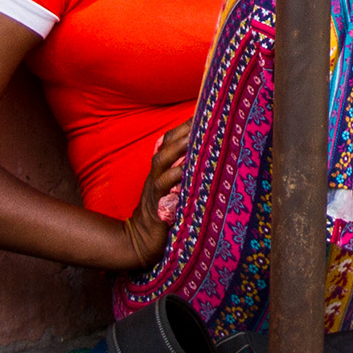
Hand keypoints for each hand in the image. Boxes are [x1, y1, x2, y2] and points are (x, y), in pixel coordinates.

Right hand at [121, 119, 193, 268]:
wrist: (140, 241)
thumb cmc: (164, 216)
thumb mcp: (176, 193)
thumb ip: (187, 176)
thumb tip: (212, 160)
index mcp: (162, 170)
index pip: (171, 141)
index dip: (185, 126)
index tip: (205, 110)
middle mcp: (157, 174)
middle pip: (166, 144)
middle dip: (183, 129)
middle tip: (203, 115)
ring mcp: (154, 188)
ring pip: (162, 160)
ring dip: (178, 146)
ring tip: (195, 135)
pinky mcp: (156, 203)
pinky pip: (162, 185)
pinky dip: (174, 176)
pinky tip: (186, 169)